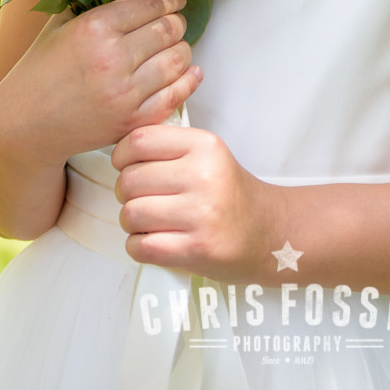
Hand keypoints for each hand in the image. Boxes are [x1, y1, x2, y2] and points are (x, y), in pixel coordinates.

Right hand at [0, 0, 201, 170]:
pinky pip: (176, 95)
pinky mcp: (132, 121)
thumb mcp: (60, 24)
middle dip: (177, 21)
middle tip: (175, 21)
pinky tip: (190, 71)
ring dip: (183, 49)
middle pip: (170, 29)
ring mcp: (124, 93)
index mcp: (94, 27)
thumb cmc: (40, 69)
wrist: (24, 124)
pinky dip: (188, 80)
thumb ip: (92, 1)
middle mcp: (112, 58)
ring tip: (175, 46)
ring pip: (178, 59)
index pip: (152, 3)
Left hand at [111, 122, 288, 282]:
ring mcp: (200, 214)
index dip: (121, 155)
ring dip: (131, 223)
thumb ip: (170, 147)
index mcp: (204, 145)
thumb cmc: (230, 194)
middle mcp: (203, 175)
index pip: (139, 141)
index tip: (125, 166)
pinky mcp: (196, 249)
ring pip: (131, 214)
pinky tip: (153, 241)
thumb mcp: (208, 154)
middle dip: (125, 194)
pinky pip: (141, 246)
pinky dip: (138, 246)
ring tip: (147, 222)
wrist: (268, 233)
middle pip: (130, 180)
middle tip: (139, 198)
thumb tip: (121, 150)